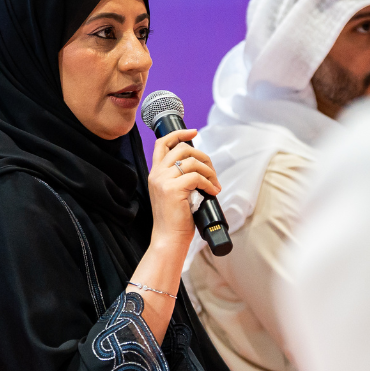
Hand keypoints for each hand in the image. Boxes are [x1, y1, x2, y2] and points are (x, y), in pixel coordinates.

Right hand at [147, 129, 220, 248]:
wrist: (168, 238)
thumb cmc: (175, 219)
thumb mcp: (173, 192)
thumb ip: (179, 177)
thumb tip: (200, 164)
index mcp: (155, 173)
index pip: (162, 143)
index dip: (179, 134)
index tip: (194, 132)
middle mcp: (157, 174)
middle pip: (182, 148)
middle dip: (202, 156)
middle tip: (211, 171)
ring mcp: (163, 181)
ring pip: (191, 161)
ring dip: (209, 171)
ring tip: (214, 184)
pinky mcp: (173, 189)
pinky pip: (196, 176)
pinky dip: (209, 183)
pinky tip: (213, 192)